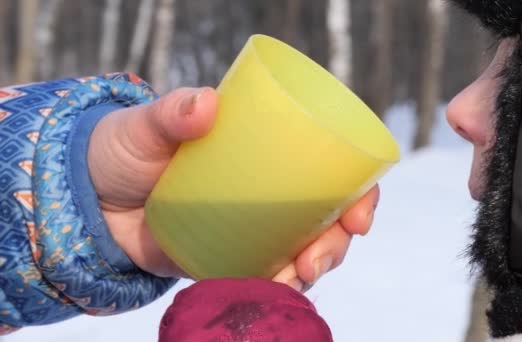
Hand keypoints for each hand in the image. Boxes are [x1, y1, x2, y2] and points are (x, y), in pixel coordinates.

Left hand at [88, 87, 379, 285]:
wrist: (87, 199)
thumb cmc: (125, 150)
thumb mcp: (148, 126)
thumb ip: (171, 113)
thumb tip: (205, 104)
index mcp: (267, 154)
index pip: (330, 171)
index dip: (360, 193)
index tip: (360, 213)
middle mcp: (268, 192)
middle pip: (327, 219)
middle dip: (337, 244)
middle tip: (318, 258)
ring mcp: (250, 228)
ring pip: (303, 252)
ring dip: (312, 270)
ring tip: (295, 279)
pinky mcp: (227, 257)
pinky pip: (263, 276)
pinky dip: (274, 288)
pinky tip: (272, 294)